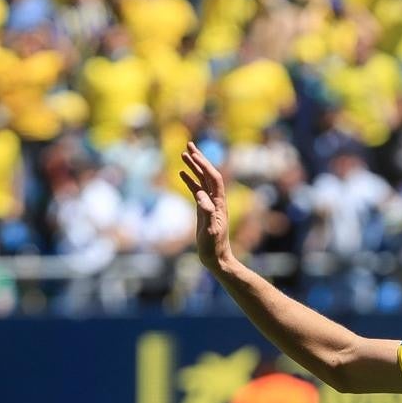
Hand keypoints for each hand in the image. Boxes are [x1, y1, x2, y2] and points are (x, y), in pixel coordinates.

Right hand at [179, 141, 233, 273]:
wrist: (216, 258)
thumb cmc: (213, 246)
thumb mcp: (209, 230)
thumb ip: (206, 213)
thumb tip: (200, 195)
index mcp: (219, 203)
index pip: (213, 178)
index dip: (205, 165)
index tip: (194, 153)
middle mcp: (216, 200)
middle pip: (209, 174)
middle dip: (200, 159)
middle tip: (189, 145)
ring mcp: (210, 204)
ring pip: (202, 180)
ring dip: (194, 167)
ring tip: (184, 154)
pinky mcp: (203, 209)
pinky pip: (196, 190)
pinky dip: (190, 180)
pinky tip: (182, 173)